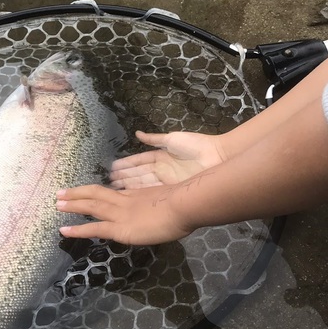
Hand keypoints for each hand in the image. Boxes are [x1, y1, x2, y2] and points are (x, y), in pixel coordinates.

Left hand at [56, 184, 193, 244]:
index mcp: (137, 195)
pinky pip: (94, 228)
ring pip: (91, 206)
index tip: (85, 191)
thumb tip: (166, 212)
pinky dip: (78, 229)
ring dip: (73, 205)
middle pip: (96, 193)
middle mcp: (125, 201)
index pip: (111, 192)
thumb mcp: (171, 201)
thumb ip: (164, 206)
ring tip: (57, 204)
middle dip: (78, 193)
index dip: (96, 191)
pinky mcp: (119, 229)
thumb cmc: (186, 205)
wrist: (185, 206)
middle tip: (61, 193)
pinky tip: (64, 230)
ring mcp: (120, 213)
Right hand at [110, 131, 225, 188]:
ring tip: (114, 188)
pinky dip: (141, 193)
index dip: (126, 164)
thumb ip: (154, 139)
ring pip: (143, 184)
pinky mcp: (172, 190)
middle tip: (109, 181)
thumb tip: (137, 134)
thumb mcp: (172, 139)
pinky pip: (153, 191)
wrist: (218, 157)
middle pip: (139, 174)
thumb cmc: (196, 146)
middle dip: (124, 177)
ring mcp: (166, 181)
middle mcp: (161, 170)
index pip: (139, 161)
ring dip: (129, 186)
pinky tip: (129, 194)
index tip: (113, 168)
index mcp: (161, 157)